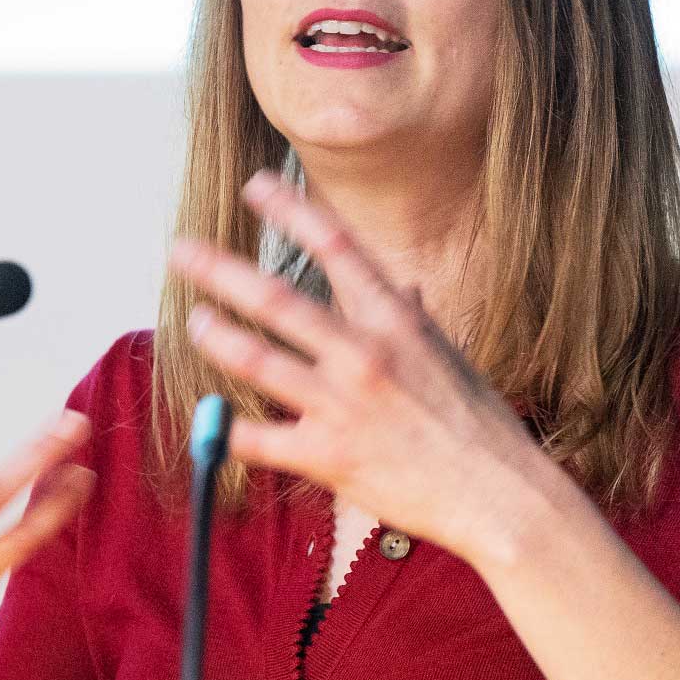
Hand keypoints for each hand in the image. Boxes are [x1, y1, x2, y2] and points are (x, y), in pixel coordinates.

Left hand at [168, 171, 561, 566]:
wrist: (498, 494)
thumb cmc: (478, 424)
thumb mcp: (449, 357)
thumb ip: (414, 321)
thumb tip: (406, 290)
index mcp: (396, 320)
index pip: (335, 245)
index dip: (290, 209)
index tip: (255, 185)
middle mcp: (364, 354)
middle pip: (277, 299)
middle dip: (220, 270)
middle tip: (180, 250)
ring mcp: (343, 405)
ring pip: (257, 360)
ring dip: (217, 337)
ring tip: (194, 320)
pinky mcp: (329, 457)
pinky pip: (259, 438)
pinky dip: (228, 429)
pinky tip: (209, 422)